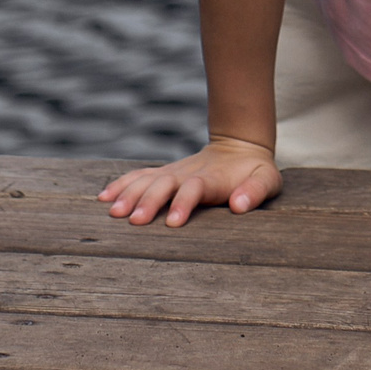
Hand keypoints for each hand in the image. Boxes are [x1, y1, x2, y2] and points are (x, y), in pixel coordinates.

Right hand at [99, 136, 281, 226]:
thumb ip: (255, 191)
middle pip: (164, 185)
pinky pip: (139, 176)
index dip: (183, 203)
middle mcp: (187, 174)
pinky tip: (103, 197)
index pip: (194, 189)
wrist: (240, 147)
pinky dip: (121, 184)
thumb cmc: (255, 172)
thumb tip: (238, 205)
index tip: (172, 222)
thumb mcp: (267, 180)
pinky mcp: (164, 173)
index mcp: (211, 179)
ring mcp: (173, 172)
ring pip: (147, 180)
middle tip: (134, 221)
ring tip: (112, 212)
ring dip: (129, 194)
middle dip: (148, 202)